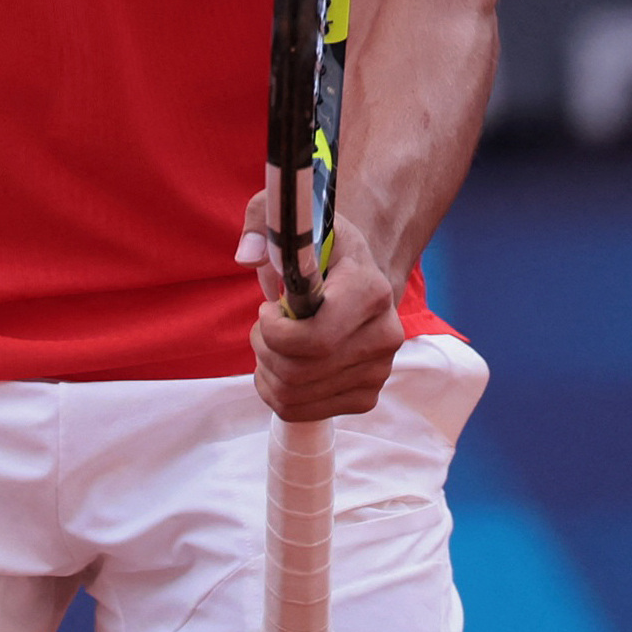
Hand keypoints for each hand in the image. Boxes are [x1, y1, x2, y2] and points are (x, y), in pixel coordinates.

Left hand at [239, 198, 408, 420]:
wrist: (358, 276)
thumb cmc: (320, 248)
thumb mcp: (291, 220)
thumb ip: (262, 224)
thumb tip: (246, 257)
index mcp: (370, 290)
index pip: (315, 338)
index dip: (274, 331)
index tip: (266, 308)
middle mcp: (384, 336)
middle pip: (298, 371)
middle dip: (263, 348)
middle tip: (264, 324)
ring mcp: (379, 371)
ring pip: (295, 395)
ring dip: (266, 369)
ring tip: (272, 342)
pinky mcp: (366, 397)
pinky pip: (302, 412)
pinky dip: (276, 392)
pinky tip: (279, 365)